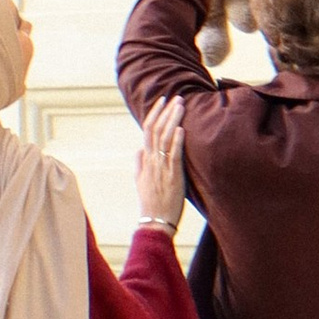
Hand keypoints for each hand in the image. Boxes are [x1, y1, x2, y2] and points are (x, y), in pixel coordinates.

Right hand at [134, 94, 186, 230]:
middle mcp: (152, 161)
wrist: (154, 222)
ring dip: (173, 119)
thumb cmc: (151, 203)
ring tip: (181, 105)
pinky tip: (181, 129)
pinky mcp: (173, 176)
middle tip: (175, 96)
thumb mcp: (140, 181)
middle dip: (166, 111)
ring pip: (165, 138)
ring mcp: (162, 168)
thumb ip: (139, 164)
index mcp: (146, 160)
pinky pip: (173, 155)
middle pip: (156, 129)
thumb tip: (137, 150)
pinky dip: (176, 141)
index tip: (162, 100)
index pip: (148, 130)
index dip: (154, 113)